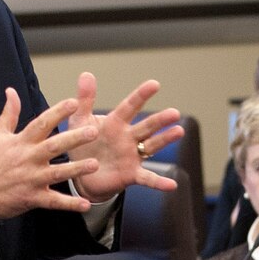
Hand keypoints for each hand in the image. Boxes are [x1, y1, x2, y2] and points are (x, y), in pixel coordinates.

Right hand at [0, 89, 98, 225]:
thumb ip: (9, 114)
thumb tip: (11, 92)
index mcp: (21, 142)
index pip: (41, 123)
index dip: (58, 112)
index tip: (74, 103)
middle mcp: (28, 159)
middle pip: (54, 146)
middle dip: (74, 139)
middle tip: (93, 131)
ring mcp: (31, 179)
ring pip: (57, 173)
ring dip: (76, 169)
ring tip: (94, 164)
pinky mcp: (32, 198)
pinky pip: (54, 202)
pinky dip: (69, 204)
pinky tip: (86, 204)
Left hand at [64, 73, 182, 204]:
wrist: (80, 173)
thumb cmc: (81, 143)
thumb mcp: (79, 121)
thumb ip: (84, 100)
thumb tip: (86, 74)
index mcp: (115, 123)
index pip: (130, 106)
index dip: (141, 95)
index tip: (155, 84)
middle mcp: (128, 137)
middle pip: (147, 126)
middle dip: (160, 120)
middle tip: (174, 112)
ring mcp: (132, 155)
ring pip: (152, 146)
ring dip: (165, 140)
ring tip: (179, 131)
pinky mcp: (131, 174)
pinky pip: (147, 178)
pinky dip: (159, 182)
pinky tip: (172, 185)